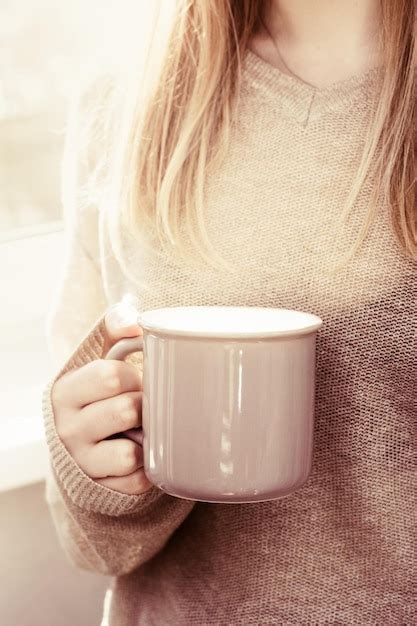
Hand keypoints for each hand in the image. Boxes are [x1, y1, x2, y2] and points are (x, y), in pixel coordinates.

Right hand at [51, 301, 153, 494]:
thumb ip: (112, 326)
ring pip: (131, 452)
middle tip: (143, 404)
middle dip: (144, 404)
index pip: (110, 375)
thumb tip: (135, 321)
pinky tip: (141, 452)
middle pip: (126, 410)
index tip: (135, 378)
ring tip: (142, 428)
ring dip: (147, 438)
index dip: (134, 375)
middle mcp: (66, 429)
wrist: (80, 441)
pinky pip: (138, 479)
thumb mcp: (96, 355)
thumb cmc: (97, 391)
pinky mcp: (101, 489)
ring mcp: (82, 462)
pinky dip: (148, 466)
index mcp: (64, 391)